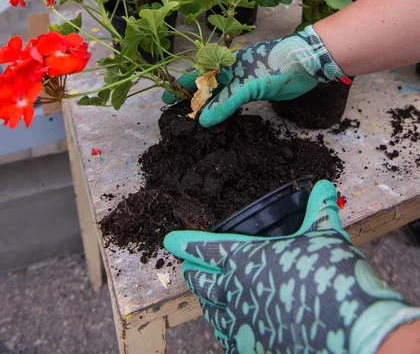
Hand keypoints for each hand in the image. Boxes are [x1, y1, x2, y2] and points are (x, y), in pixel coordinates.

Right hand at [163, 25, 344, 127]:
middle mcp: (230, 72)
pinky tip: (218, 119)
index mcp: (224, 64)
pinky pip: (233, 102)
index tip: (165, 100)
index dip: (181, 87)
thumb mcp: (247, 84)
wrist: (304, 63)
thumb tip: (202, 121)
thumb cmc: (274, 64)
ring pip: (219, 96)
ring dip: (207, 107)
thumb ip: (225, 102)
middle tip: (176, 116)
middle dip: (191, 99)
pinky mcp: (254, 91)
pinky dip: (224, 111)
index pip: (197, 75)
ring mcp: (242, 82)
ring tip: (193, 121)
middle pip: (206, 87)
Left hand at [165, 180, 419, 353]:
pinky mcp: (255, 347)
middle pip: (202, 282)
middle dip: (193, 272)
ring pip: (213, 311)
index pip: (206, 249)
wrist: (348, 329)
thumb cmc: (331, 275)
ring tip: (205, 296)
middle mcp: (236, 291)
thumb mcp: (325, 235)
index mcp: (245, 259)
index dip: (187, 243)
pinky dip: (225, 330)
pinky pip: (230, 338)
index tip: (171, 240)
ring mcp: (244, 323)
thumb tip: (324, 186)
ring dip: (206, 301)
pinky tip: (228, 328)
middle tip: (187, 267)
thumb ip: (319, 210)